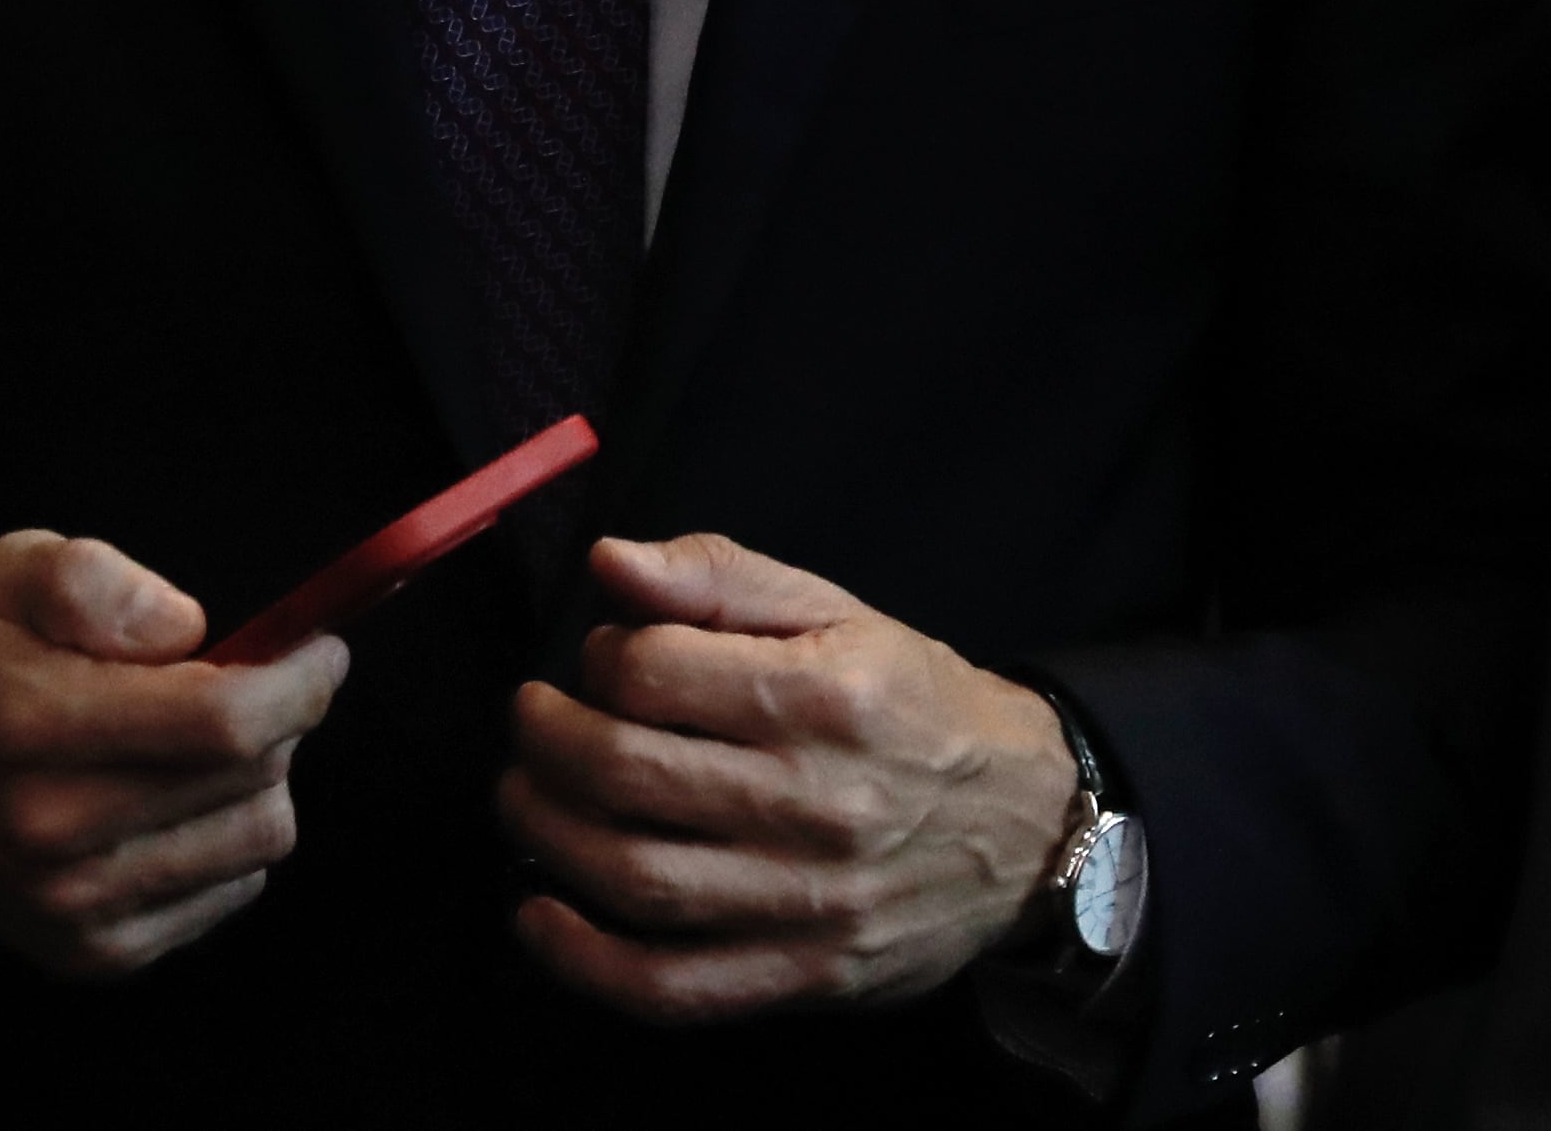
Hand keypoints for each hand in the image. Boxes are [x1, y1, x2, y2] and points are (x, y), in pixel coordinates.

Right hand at [0, 531, 346, 980]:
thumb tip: (186, 630)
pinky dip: (230, 844)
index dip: (298, 682)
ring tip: (217, 745)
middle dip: (286, 722)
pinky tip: (183, 803)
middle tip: (262, 684)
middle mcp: (56, 831)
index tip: (320, 649)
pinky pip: (226, 897)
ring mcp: (75, 908)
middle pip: (252, 786)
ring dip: (262, 784)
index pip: (222, 720)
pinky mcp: (91, 953)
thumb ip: (95, 581)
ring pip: (254, 847)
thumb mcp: (11, 572)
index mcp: (38, 726)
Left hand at [497, 532, 1076, 1023]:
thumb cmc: (914, 703)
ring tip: (524, 798)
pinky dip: (584, 963)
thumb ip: (718, 577)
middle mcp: (815, 803)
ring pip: (634, 879)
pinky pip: (672, 987)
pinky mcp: (804, 975)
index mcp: (823, 697)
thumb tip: (611, 563)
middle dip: (546, 742)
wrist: (1027, 824)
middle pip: (625, 775)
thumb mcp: (836, 611)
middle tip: (530, 722)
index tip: (598, 657)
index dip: (599, 655)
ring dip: (544, 837)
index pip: (653, 672)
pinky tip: (539, 919)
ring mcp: (809, 902)